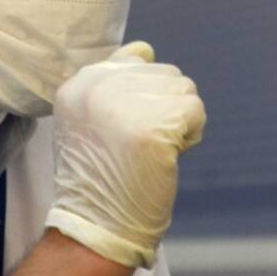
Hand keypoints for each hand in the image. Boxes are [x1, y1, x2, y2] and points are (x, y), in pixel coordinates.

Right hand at [44, 41, 204, 267]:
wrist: (96, 226)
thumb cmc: (100, 176)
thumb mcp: (88, 117)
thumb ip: (114, 81)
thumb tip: (146, 49)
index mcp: (80, 83)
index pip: (136, 59)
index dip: (145, 96)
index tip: (127, 127)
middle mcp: (98, 87)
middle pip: (166, 74)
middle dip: (165, 108)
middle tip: (140, 145)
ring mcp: (125, 105)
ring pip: (185, 89)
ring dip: (179, 121)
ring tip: (152, 150)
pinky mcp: (153, 126)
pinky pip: (196, 112)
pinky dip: (191, 136)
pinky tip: (167, 157)